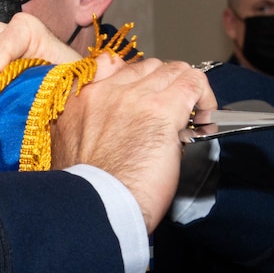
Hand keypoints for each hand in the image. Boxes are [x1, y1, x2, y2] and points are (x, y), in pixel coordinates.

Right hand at [49, 57, 214, 230]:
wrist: (98, 206)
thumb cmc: (86, 192)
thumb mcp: (68, 152)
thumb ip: (83, 130)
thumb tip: (107, 133)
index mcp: (78, 101)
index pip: (110, 66)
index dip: (135, 81)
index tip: (144, 96)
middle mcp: (105, 90)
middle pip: (145, 67)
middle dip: (162, 84)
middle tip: (172, 110)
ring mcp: (134, 96)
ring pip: (171, 70)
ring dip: (184, 88)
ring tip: (191, 114)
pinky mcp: (163, 108)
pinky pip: (193, 82)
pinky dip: (204, 96)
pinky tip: (205, 116)